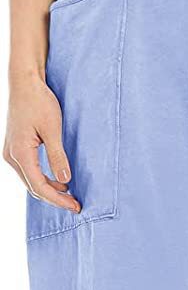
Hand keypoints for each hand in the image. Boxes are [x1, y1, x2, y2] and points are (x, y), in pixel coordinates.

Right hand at [4, 74, 80, 212]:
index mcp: (20, 153)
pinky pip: (28, 171)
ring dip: (48, 190)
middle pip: (33, 187)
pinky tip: (58, 180)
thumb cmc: (39, 101)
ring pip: (30, 180)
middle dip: (54, 198)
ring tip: (69, 194)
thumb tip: (65, 181)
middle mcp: (11, 156)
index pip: (39, 186)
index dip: (58, 200)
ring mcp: (10, 153)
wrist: (24, 83)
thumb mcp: (53, 129)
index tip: (75, 206)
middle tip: (75, 205)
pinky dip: (42, 179)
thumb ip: (58, 156)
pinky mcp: (14, 148)